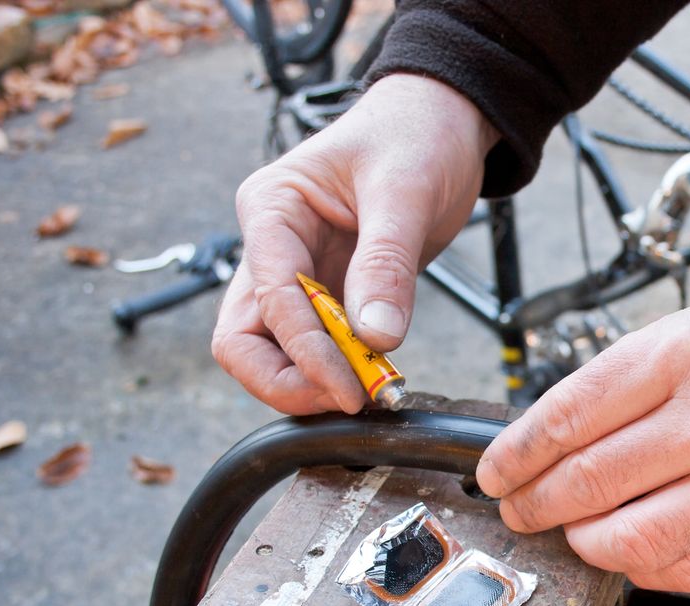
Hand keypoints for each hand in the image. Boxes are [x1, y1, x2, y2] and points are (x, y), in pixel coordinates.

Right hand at [212, 74, 498, 413]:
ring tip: (370, 390)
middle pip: (245, 339)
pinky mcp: (330, 293)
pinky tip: (376, 376)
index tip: (350, 389)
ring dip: (311, 382)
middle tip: (350, 398)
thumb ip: (387, 263)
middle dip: (290, 379)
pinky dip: (339, 370)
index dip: (305, 352)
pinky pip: (317, 346)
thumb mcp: (406, 190)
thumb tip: (376, 337)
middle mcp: (272, 246)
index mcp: (272, 209)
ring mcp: (297, 273)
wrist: (444, 124)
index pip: (268, 299)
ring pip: (271, 351)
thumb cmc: (417, 135)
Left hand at [475, 280, 689, 591]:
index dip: (515, 455)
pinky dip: (646, 569)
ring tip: (577, 536)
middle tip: (521, 511)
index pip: (566, 417)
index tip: (495, 473)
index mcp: (684, 351)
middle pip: (586, 483)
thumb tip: (555, 438)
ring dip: (584, 545)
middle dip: (535, 505)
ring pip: (629, 541)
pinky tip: (636, 555)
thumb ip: (630, 380)